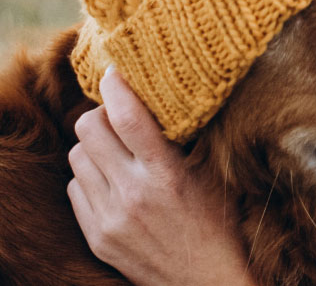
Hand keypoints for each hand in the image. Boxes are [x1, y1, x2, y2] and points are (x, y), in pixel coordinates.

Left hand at [68, 67, 256, 285]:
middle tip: (119, 114)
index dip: (117, 86)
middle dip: (101, 113)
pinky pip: (75, 188)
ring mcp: (110, 218)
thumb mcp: (211, 171)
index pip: (128, 117)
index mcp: (166, 174)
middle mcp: (133, 194)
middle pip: (88, 129)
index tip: (116, 71)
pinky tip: (113, 178)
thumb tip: (169, 92)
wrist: (209, 281)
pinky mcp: (97, 237)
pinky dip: (89, 176)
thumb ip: (185, 136)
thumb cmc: (220, 219)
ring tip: (117, 148)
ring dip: (93, 145)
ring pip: (76, 156)